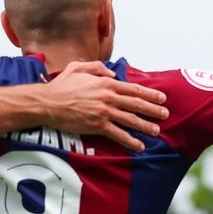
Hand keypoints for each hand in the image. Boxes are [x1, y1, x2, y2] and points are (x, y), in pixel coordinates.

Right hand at [41, 61, 169, 150]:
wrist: (47, 103)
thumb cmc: (62, 85)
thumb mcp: (79, 67)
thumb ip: (98, 67)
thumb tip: (113, 73)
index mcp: (106, 83)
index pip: (134, 89)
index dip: (150, 94)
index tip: (162, 97)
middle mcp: (108, 97)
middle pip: (136, 104)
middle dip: (153, 110)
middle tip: (165, 114)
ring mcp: (104, 112)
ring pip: (131, 120)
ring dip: (146, 126)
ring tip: (157, 130)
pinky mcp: (97, 126)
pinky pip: (118, 134)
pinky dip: (130, 141)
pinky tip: (140, 146)